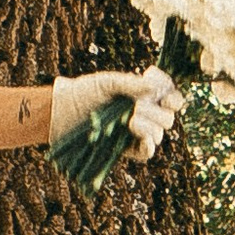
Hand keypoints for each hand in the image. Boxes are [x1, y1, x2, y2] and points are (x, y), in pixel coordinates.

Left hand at [50, 65, 181, 157]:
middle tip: (136, 106)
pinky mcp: (128, 151)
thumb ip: (131, 83)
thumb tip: (155, 88)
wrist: (62, 113)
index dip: (172, 96)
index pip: (171, 99)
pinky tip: (136, 131)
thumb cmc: (84, 93)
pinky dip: (147, 141)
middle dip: (156, 111)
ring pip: (159, 133)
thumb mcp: (107, 83)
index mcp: (144, 98)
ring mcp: (137, 135)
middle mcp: (145, 116)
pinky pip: (148, 151)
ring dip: (148, 124)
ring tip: (129, 119)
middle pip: (168, 117)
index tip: (163, 94)